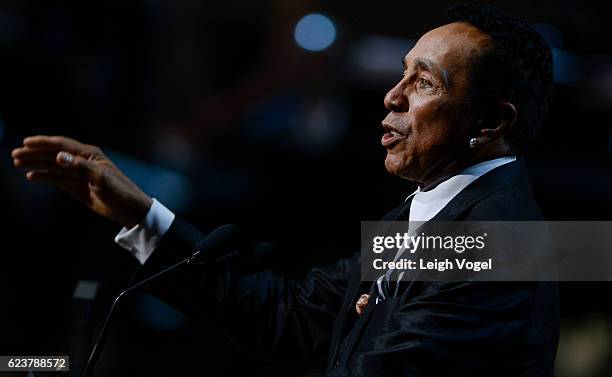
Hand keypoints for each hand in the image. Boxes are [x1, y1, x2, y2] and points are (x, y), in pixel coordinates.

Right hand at [12, 135, 152, 227]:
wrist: (129, 209)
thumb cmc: (119, 191)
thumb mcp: (101, 178)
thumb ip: (79, 167)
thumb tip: (59, 156)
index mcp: (90, 154)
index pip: (62, 145)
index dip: (44, 143)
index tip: (26, 142)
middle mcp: (82, 162)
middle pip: (54, 154)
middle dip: (35, 153)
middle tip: (15, 154)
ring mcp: (78, 174)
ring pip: (52, 166)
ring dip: (36, 164)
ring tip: (17, 163)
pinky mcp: (77, 187)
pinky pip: (57, 179)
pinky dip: (44, 177)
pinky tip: (31, 176)